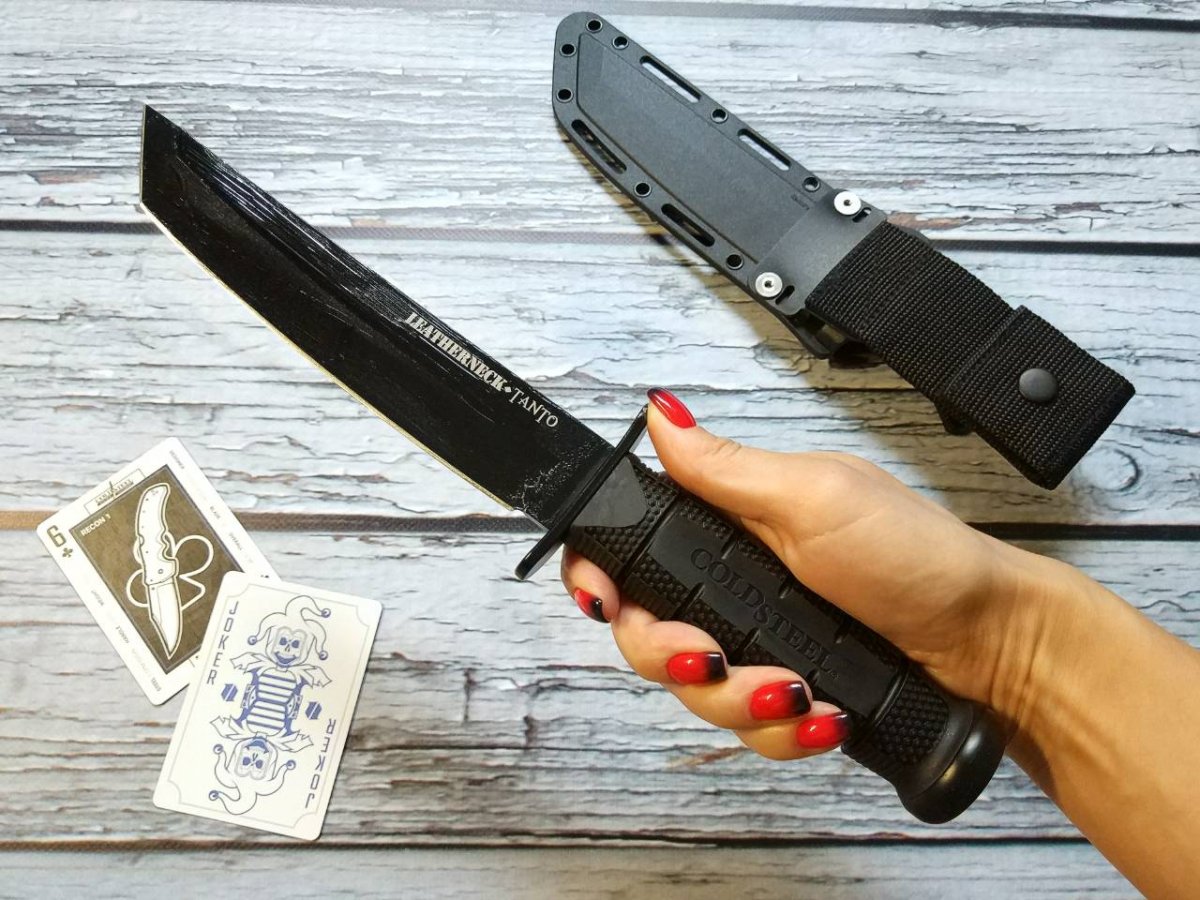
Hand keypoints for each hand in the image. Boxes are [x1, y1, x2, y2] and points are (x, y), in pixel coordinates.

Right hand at [561, 388, 1055, 760]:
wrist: (992, 647)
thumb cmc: (918, 557)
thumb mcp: (816, 497)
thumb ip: (725, 468)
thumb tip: (659, 412)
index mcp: (728, 524)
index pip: (629, 550)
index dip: (600, 579)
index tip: (607, 603)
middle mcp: (732, 584)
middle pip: (646, 634)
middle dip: (675, 658)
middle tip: (716, 656)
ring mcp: (759, 642)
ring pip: (694, 692)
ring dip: (738, 703)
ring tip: (798, 693)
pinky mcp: (785, 694)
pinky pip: (745, 730)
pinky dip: (778, 734)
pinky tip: (820, 718)